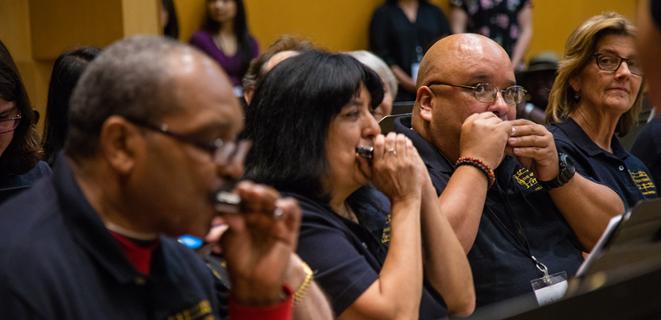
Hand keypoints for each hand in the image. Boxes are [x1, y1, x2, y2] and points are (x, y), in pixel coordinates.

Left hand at [217, 181, 300, 305]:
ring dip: (268, 195)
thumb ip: (230, 221)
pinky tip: (280, 206)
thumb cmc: (238, 258)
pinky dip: (288, 206)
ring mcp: (274, 220)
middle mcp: (260, 213)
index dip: (241, 191)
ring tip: (258, 196)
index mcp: (244, 212)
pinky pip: (293, 212)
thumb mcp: (228, 236)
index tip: (235, 191)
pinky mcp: (289, 229)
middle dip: (254, 191)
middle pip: (261, 195)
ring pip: (276, 200)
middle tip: (246, 191)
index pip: (245, 196)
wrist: (252, 280)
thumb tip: (228, 208)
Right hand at [370, 132, 422, 202]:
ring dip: (400, 137)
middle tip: (391, 137)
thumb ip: (365, 166)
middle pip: (390, 140)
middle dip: (391, 136)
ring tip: (399, 139)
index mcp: (379, 165)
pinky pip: (410, 146)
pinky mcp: (412, 163)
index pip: (378, 144)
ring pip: (400, 141)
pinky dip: (407, 142)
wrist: (404, 198)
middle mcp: (390, 163)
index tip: (381, 138)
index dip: (380, 138)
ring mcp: (402, 162)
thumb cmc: (388, 189)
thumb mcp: (373, 179)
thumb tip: (358, 155)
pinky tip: (406, 144)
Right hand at [459, 112, 511, 168]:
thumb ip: (475, 131)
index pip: (479, 115)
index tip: (487, 130)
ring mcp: (488, 125)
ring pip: (499, 121)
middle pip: (490, 116)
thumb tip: (487, 128)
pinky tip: (506, 141)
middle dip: (494, 124)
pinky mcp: (499, 130)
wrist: (475, 166)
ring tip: (499, 141)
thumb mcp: (468, 140)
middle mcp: (477, 121)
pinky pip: (508, 126)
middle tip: (495, 136)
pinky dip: (509, 133)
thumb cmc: (473, 158)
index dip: (485, 122)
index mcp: (467, 123)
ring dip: (501, 129)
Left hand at [507, 119, 558, 180]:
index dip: (514, 123)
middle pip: (530, 129)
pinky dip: (524, 151)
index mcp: (537, 128)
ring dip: (520, 140)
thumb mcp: (521, 147)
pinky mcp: (548, 153)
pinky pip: (535, 151)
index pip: (525, 122)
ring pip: (533, 139)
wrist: (545, 170)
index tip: (502, 124)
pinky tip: (516, 151)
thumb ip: (512, 142)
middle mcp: (544, 134)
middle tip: (507, 131)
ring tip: (510, 141)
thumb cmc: (532, 157)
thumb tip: (498, 138)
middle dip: (517, 130)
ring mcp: (548, 143)